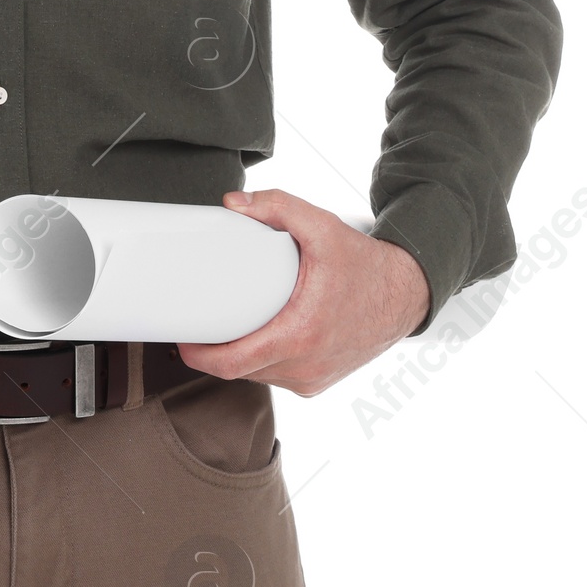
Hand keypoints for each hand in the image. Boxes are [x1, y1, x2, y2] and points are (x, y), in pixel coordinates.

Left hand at [177, 188, 431, 396]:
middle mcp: (306, 366)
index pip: (233, 363)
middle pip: (240, 370)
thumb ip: (277, 207)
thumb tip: (232, 204)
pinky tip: (252, 339)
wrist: (405, 294)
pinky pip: (276, 376)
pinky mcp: (318, 382)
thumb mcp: (322, 227)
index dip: (199, 356)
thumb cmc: (364, 265)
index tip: (181, 338)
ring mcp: (313, 379)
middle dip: (213, 351)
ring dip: (238, 357)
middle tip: (195, 323)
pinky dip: (261, 360)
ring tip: (222, 326)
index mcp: (301, 335)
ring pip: (257, 375)